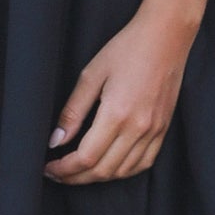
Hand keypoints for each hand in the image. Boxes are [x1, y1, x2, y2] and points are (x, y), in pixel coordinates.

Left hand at [43, 4, 196, 184]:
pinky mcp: (163, 129)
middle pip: (103, 171)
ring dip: (98, 178)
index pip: (86, 158)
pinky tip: (108, 166)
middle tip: (57, 174)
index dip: (64, 169)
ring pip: (123, 172)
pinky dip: (123, 171)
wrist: (166, 36)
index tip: (48, 168)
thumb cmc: (127, 49)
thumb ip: (73, 111)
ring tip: (78, 172)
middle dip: (76, 178)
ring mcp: (154, 131)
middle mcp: (138, 128)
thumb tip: (56, 140)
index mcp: (117, 114)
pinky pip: (143, 163)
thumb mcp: (91, 74)